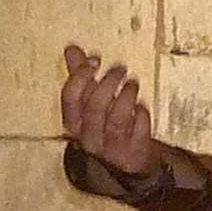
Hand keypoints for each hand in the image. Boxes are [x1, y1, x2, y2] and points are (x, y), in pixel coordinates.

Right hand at [59, 44, 158, 176]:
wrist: (128, 161)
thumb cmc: (106, 125)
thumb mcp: (90, 101)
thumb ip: (80, 76)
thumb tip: (70, 49)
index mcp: (74, 122)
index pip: (70, 98)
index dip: (80, 76)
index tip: (94, 59)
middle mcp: (89, 136)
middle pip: (94, 106)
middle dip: (109, 82)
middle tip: (120, 68)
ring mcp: (111, 146)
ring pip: (117, 118)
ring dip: (127, 95)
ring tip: (133, 83)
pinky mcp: (133, 151)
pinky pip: (138, 129)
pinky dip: (141, 114)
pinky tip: (141, 107)